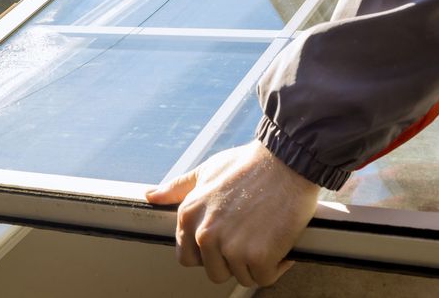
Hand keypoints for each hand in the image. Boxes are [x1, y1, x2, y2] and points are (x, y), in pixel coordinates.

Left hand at [146, 140, 320, 286]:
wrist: (286, 160)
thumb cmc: (249, 164)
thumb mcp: (207, 170)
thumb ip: (179, 187)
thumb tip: (152, 195)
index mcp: (189, 215)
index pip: (188, 256)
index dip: (209, 251)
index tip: (226, 238)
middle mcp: (205, 234)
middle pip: (214, 271)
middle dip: (233, 258)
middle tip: (250, 235)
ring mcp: (231, 247)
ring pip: (240, 276)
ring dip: (255, 262)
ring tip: (266, 234)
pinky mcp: (258, 256)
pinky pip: (263, 277)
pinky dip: (275, 265)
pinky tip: (280, 243)